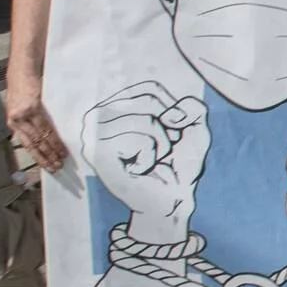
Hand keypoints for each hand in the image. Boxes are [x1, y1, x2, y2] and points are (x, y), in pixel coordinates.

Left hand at [5, 72, 68, 170]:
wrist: (23, 70)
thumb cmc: (24, 86)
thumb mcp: (20, 105)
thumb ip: (27, 120)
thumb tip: (39, 135)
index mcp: (13, 122)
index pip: (26, 144)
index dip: (37, 156)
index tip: (46, 166)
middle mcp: (15, 121)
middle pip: (33, 145)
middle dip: (45, 158)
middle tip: (56, 168)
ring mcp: (23, 116)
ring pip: (40, 139)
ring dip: (52, 152)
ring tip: (61, 161)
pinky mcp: (33, 109)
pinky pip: (45, 128)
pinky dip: (54, 140)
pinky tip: (61, 148)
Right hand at [82, 82, 209, 244]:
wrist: (171, 197)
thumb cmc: (178, 162)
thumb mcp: (194, 125)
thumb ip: (191, 106)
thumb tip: (172, 115)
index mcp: (115, 105)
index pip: (149, 89)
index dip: (170, 110)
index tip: (168, 132)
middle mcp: (97, 116)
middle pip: (148, 100)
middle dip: (166, 128)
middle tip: (160, 150)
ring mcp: (92, 134)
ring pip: (147, 119)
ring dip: (160, 143)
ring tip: (150, 160)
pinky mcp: (96, 153)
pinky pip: (141, 139)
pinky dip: (150, 156)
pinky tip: (139, 169)